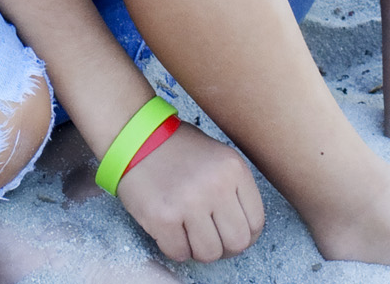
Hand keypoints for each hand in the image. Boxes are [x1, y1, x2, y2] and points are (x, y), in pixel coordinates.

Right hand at [114, 120, 264, 262]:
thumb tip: (246, 230)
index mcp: (233, 168)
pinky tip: (169, 228)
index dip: (244, 234)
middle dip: (223, 246)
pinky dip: (174, 246)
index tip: (229, 231)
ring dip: (197, 248)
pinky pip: (179, 253)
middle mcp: (215, 185)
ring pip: (209, 254)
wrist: (134, 135)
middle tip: (208, 235)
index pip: (256, 222)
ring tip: (186, 229)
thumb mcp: (216, 156)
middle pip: (237, 243)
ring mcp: (188, 202)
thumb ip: (234, 188)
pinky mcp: (162, 217)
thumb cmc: (176, 148)